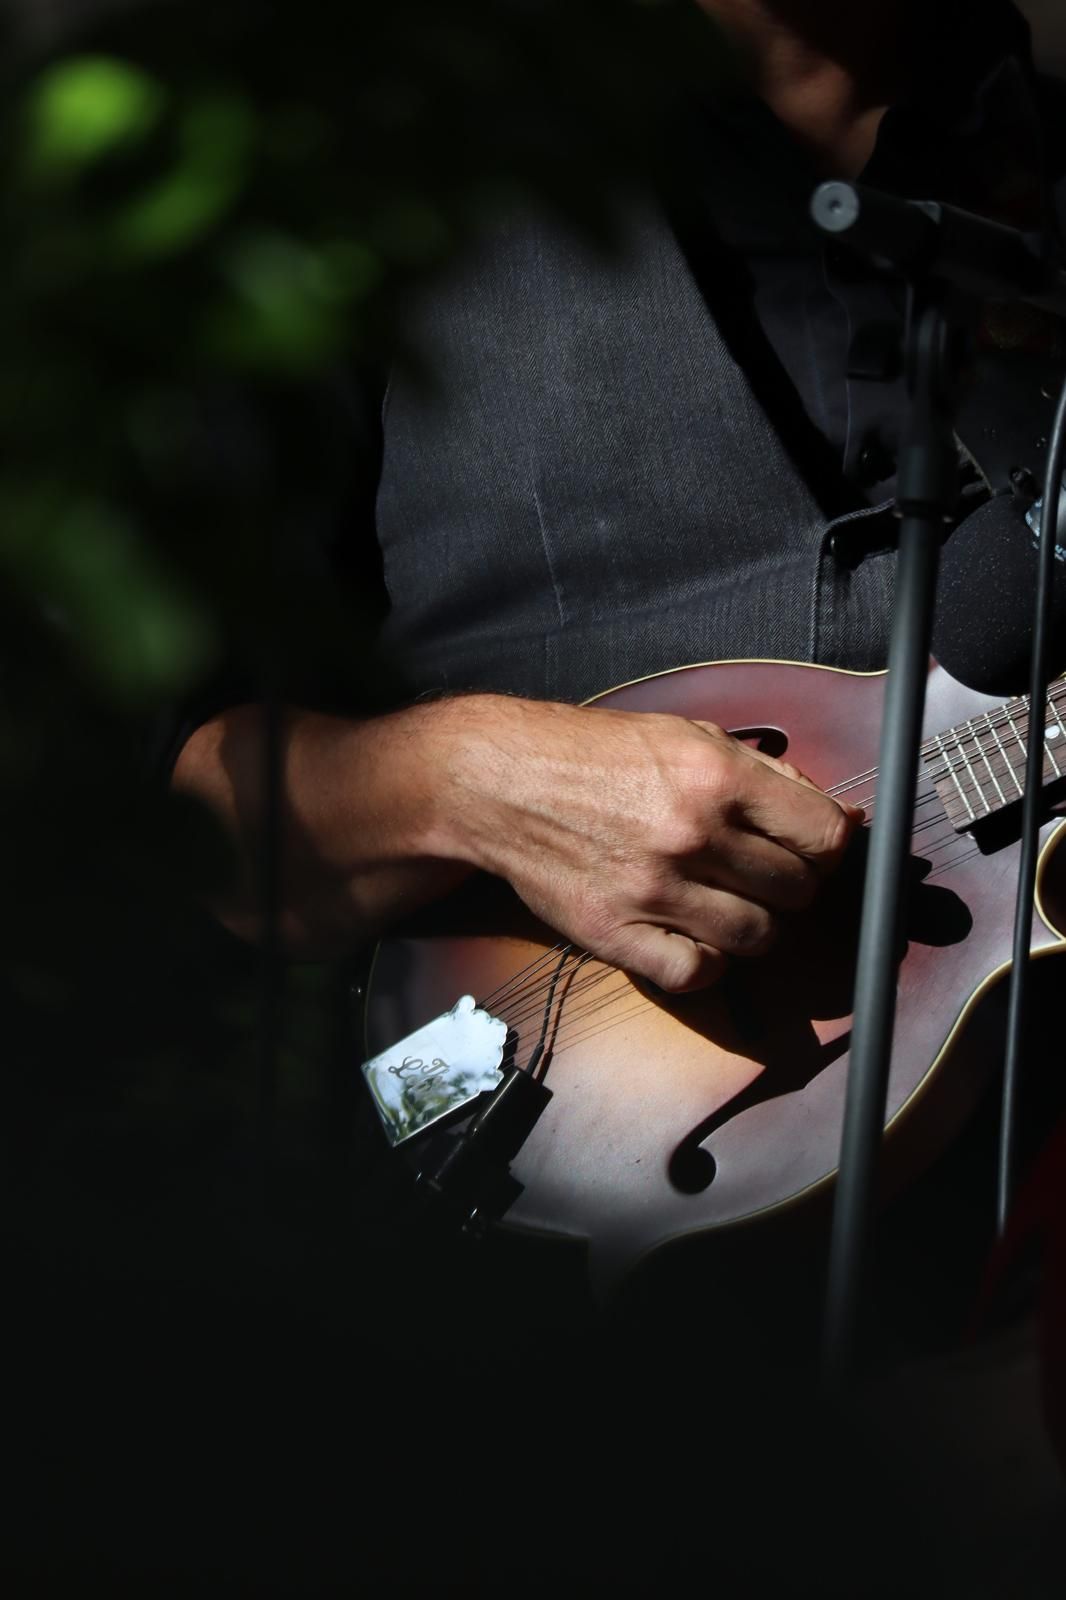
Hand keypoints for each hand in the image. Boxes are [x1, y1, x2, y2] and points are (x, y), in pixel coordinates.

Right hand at [429, 696, 862, 991]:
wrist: (502, 781)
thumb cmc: (597, 755)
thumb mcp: (689, 736)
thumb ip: (769, 778)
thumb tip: (847, 822)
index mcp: (717, 775)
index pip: (825, 836)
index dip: (827, 850)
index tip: (809, 852)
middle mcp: (691, 832)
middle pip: (796, 891)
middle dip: (789, 886)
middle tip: (757, 874)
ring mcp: (652, 888)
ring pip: (757, 937)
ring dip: (752, 926)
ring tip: (723, 902)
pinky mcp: (614, 933)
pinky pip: (696, 974)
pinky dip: (706, 963)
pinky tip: (691, 936)